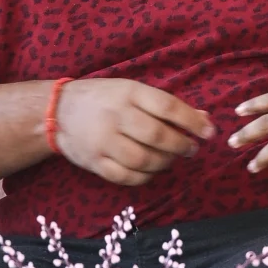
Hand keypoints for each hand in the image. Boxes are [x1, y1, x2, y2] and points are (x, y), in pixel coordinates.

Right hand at [53, 78, 213, 185]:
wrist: (58, 110)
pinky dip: (145, 177)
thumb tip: (204, 118)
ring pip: (143, 160)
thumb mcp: (132, 91)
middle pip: (157, 136)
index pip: (167, 107)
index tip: (209, 132)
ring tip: (171, 159)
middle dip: (181, 145)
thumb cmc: (104, 99)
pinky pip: (126, 176)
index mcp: (128, 93)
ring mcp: (103, 141)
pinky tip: (152, 170)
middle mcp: (115, 116)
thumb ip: (165, 105)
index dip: (192, 122)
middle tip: (191, 149)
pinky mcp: (94, 162)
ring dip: (165, 163)